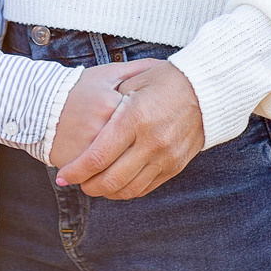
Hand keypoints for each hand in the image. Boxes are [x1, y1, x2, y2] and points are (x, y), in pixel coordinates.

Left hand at [53, 59, 204, 199]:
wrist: (207, 88)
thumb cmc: (166, 79)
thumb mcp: (134, 82)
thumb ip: (111, 105)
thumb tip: (88, 128)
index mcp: (135, 119)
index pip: (98, 156)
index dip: (76, 171)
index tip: (62, 175)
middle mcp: (151, 142)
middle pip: (110, 179)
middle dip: (87, 185)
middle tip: (75, 181)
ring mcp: (166, 157)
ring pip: (128, 189)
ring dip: (105, 192)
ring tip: (93, 184)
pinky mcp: (176, 166)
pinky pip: (146, 188)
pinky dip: (126, 190)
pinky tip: (115, 182)